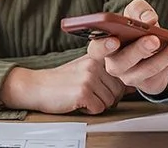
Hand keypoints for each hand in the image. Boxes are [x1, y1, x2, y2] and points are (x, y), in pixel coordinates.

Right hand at [0, 55, 125, 114]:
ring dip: (97, 105)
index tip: (110, 67)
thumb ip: (105, 74)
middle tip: (89, 95)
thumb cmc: (60, 81)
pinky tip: (78, 103)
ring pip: (110, 101)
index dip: (117, 77)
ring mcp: (88, 78)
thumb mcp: (84, 70)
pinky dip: (89, 111)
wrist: (36, 87)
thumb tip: (130, 85)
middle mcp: (93, 65)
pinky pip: (99, 109)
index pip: (119, 69)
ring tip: (82, 98)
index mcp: (95, 57)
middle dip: (106, 98)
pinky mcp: (83, 92)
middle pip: (118, 90)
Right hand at [86, 0, 167, 93]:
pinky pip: (167, 70)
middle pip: (124, 62)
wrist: (150, 47)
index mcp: (104, 48)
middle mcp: (116, 66)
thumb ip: (138, 10)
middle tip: (153, 39)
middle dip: (139, 50)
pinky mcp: (151, 83)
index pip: (96, 51)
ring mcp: (133, 78)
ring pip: (149, 69)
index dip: (103, 46)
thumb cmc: (134, 29)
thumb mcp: (134, 13)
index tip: (114, 40)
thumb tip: (149, 20)